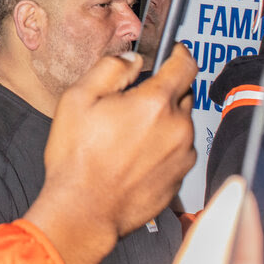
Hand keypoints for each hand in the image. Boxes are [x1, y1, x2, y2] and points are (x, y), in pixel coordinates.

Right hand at [24, 44, 196, 263]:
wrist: (84, 211)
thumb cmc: (78, 158)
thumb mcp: (78, 98)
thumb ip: (110, 68)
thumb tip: (132, 60)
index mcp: (155, 104)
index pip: (185, 65)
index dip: (179, 53)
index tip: (174, 51)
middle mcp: (177, 129)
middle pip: (182, 95)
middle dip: (162, 92)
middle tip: (131, 102)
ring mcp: (181, 157)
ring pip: (179, 124)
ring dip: (162, 120)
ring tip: (127, 134)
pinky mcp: (178, 180)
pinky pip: (177, 151)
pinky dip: (162, 146)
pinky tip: (133, 155)